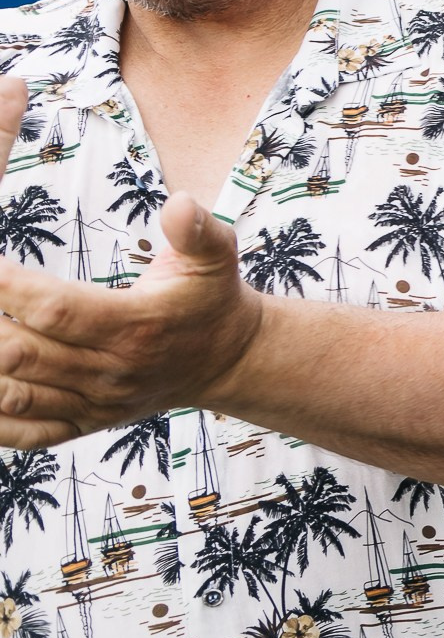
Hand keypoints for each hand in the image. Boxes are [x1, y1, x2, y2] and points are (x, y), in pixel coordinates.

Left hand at [0, 178, 264, 447]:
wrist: (227, 361)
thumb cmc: (210, 301)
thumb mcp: (216, 257)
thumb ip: (197, 229)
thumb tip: (179, 203)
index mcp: (137, 325)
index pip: (56, 309)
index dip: (11, 287)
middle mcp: (112, 370)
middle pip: (24, 353)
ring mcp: (97, 403)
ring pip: (16, 394)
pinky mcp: (87, 423)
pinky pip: (27, 434)